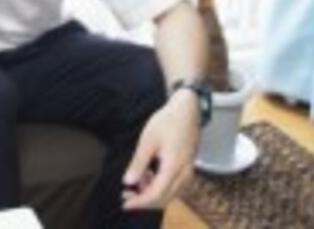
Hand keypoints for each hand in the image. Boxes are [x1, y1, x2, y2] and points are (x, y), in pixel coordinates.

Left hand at [121, 91, 199, 210]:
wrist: (187, 110)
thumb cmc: (167, 121)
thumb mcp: (148, 140)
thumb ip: (138, 163)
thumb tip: (128, 182)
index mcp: (174, 167)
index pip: (156, 195)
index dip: (139, 202)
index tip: (125, 202)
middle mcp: (184, 174)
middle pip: (164, 198)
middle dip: (144, 200)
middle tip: (126, 194)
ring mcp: (188, 172)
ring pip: (169, 194)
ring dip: (151, 192)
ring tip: (137, 178)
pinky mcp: (187, 168)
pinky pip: (174, 186)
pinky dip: (159, 185)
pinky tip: (148, 174)